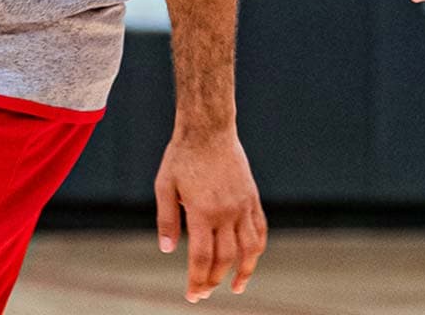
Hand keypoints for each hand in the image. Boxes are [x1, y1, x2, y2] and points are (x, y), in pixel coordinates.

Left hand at [154, 127, 265, 300]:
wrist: (209, 129)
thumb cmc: (181, 156)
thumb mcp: (164, 185)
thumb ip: (166, 219)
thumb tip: (168, 249)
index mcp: (202, 211)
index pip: (202, 258)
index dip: (198, 280)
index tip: (193, 296)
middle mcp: (226, 212)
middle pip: (225, 258)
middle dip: (214, 281)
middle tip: (204, 294)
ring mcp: (243, 205)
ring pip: (249, 249)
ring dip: (244, 272)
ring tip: (236, 287)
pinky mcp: (252, 197)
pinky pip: (260, 229)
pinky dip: (257, 248)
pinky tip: (250, 259)